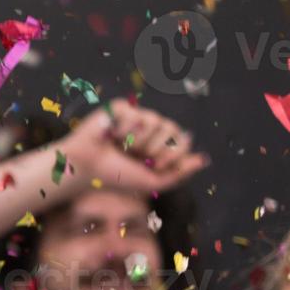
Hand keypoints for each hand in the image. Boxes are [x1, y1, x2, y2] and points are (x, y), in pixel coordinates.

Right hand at [61, 99, 207, 195]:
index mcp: (159, 144)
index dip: (173, 153)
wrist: (85, 168)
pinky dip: (123, 132)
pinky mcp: (121, 108)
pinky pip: (135, 115)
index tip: (155, 165)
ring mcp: (136, 116)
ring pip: (155, 121)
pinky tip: (110, 136)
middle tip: (137, 157)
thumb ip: (178, 173)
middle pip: (172, 128)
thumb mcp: (151, 181)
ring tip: (121, 147)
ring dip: (137, 141)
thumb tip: (204, 159)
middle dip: (156, 148)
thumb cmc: (115, 175)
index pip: (182, 138)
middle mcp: (150, 128)